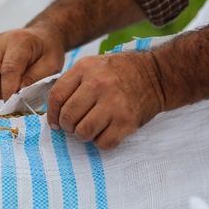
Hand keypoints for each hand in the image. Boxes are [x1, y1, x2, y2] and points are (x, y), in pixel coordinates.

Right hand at [0, 27, 65, 100]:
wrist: (40, 37)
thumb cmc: (46, 52)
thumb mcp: (51, 65)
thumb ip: (34, 79)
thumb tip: (16, 94)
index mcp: (18, 41)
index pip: (7, 70)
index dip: (9, 91)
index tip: (14, 103)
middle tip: (10, 95)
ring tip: (2, 88)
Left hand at [47, 52, 164, 149]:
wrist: (157, 75)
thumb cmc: (121, 72)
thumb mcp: (94, 65)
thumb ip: (73, 83)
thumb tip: (54, 111)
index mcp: (85, 68)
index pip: (57, 96)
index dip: (52, 113)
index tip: (55, 122)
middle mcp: (98, 84)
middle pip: (68, 116)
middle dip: (67, 126)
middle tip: (74, 126)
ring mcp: (114, 103)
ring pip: (83, 132)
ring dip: (84, 135)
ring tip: (92, 127)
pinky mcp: (127, 121)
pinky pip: (103, 143)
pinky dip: (101, 141)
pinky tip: (107, 131)